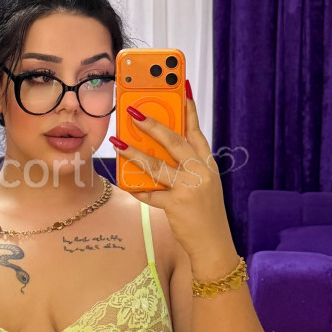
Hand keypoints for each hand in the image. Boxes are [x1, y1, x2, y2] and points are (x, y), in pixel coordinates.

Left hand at [112, 85, 231, 255]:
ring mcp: (189, 188)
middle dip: (153, 124)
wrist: (214, 244)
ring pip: (157, 165)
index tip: (180, 86)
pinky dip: (136, 188)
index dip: (188, 108)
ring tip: (117, 142)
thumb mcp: (202, 183)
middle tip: (134, 111)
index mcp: (207, 163)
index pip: (196, 130)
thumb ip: (184, 165)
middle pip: (175, 141)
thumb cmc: (204, 212)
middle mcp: (200, 172)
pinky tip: (124, 182)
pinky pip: (150, 193)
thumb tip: (155, 146)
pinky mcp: (176, 205)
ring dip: (134, 152)